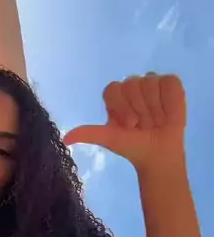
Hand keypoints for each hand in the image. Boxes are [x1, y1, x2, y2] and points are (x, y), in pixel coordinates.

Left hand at [63, 74, 186, 171]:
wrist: (158, 154)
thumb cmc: (132, 146)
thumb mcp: (109, 140)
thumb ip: (88, 134)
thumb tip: (66, 139)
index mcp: (115, 96)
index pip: (113, 89)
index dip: (122, 107)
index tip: (128, 125)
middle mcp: (131, 86)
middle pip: (131, 84)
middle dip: (139, 110)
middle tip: (143, 125)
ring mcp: (151, 83)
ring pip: (149, 82)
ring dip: (154, 108)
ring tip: (156, 121)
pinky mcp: (170, 84)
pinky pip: (168, 82)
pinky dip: (168, 101)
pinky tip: (167, 114)